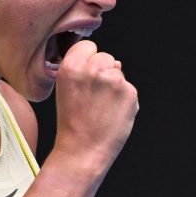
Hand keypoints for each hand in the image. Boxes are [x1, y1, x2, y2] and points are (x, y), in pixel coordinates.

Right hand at [51, 40, 137, 174]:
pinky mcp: (130, 92)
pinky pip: (128, 88)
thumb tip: (115, 63)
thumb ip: (84, 70)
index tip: (84, 76)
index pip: (87, 46)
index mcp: (70, 67)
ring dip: (113, 86)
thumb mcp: (65, 90)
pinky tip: (112, 113)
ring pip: (118, 72)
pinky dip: (123, 100)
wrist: (84, 150)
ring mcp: (114, 80)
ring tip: (101, 107)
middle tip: (93, 96)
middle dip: (102, 71)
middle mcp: (93, 69)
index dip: (86, 61)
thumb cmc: (73, 123)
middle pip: (105, 57)